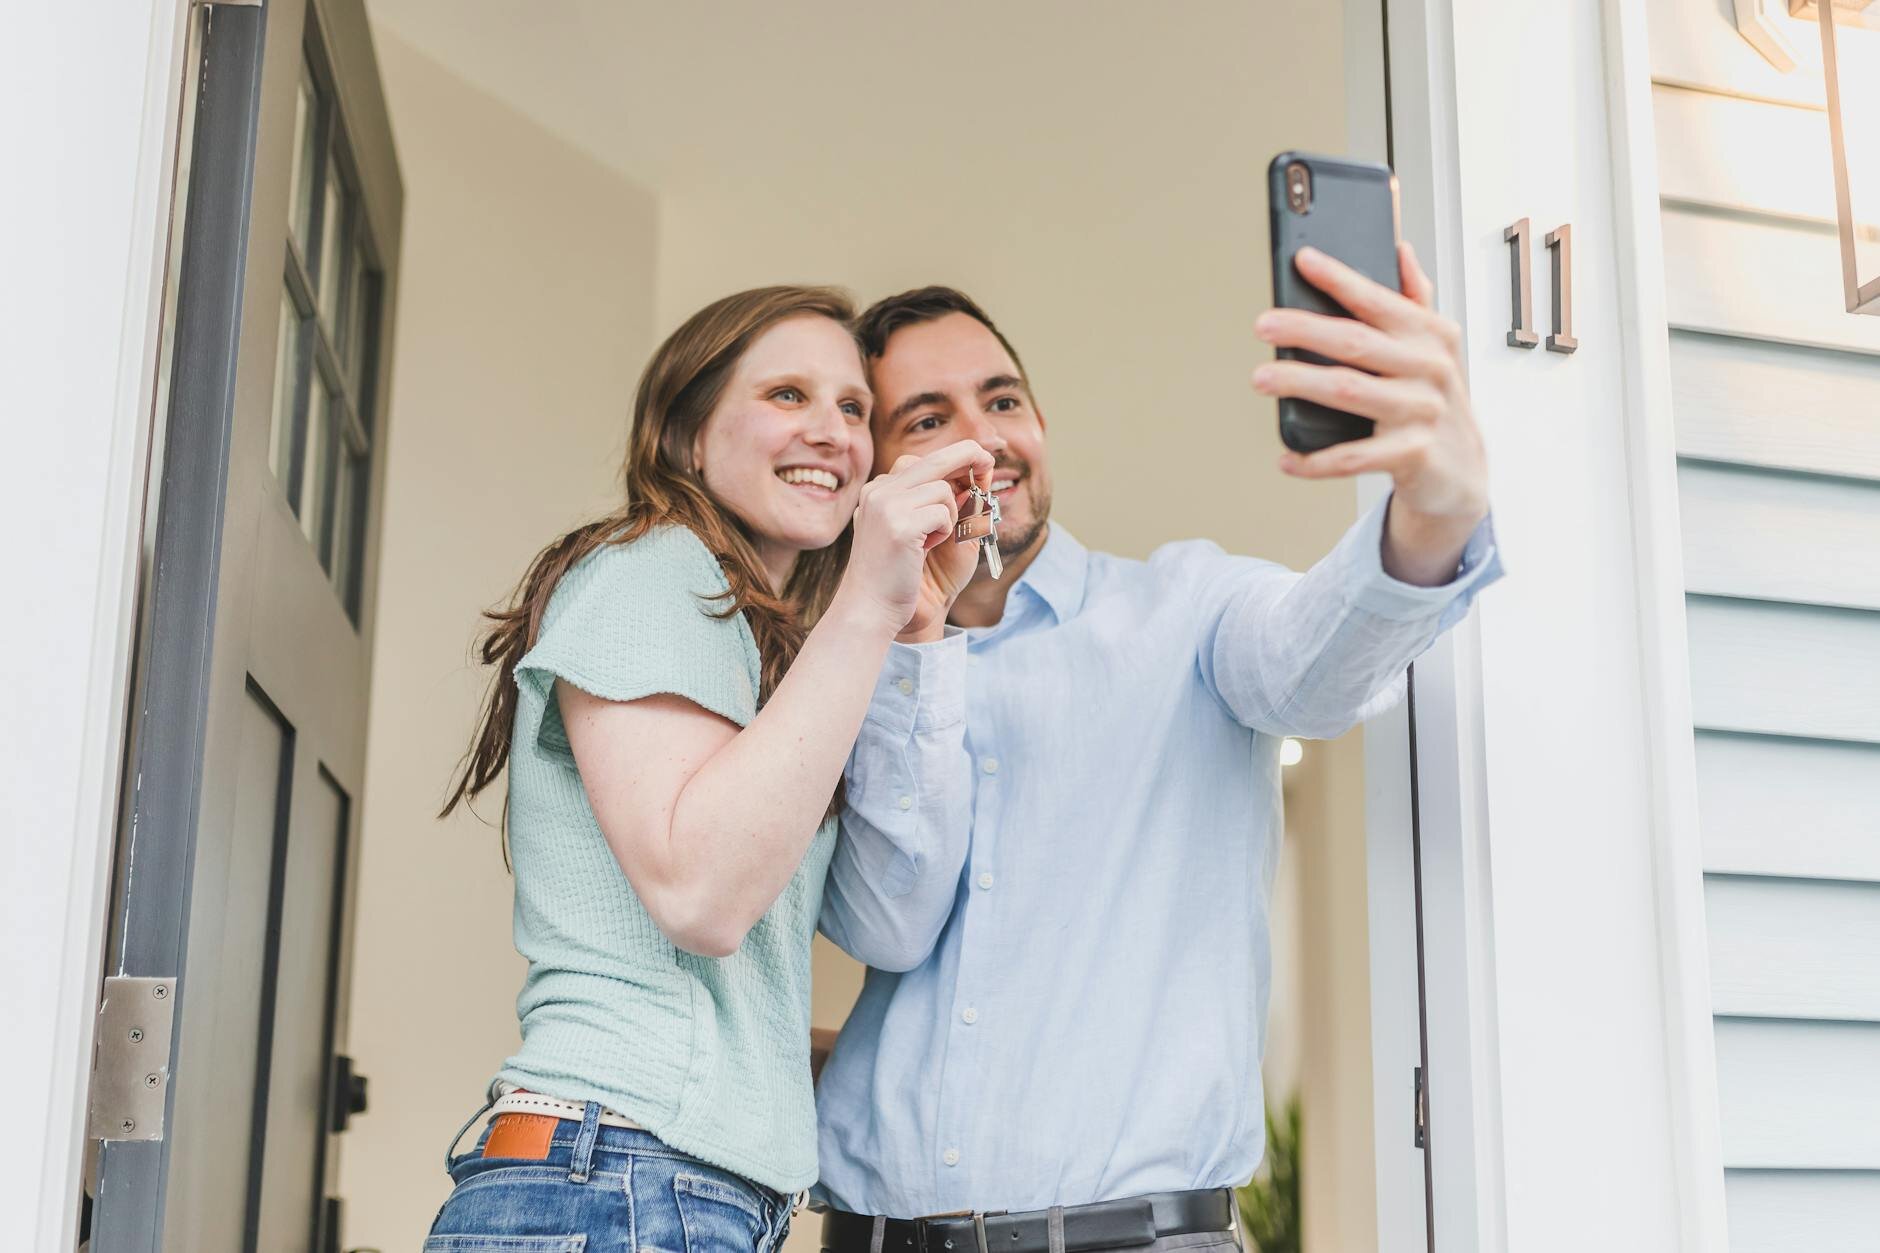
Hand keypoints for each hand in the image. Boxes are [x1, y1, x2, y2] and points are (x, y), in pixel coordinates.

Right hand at [830, 440, 993, 636]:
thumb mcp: (922, 533)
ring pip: (942, 489)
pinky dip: (946, 532)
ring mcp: (886, 505)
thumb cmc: (900, 576)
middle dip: (969, 454)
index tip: (979, 462)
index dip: (954, 460)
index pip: (922, 461)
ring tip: (930, 542)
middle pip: (935, 458)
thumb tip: (976, 481)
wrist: (874, 609)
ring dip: (950, 517)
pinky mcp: (898, 524)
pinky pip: (942, 513)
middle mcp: (879, 491)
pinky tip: (925, 550)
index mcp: (879, 491)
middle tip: (989, 460)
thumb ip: (942, 506)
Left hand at [1252, 242, 1488, 582]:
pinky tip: (1287, 457)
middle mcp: (1429, 368)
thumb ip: (1415, 300)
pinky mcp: (1411, 454)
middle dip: (1305, 329)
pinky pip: (1353, 457)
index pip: (1377, 299)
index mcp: (1430, 334)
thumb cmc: (1437, 399)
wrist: (1462, 469)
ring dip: (1300, 382)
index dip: (1339, 278)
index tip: (1302, 260)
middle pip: (1355, 342)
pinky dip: (1316, 459)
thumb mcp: (1435, 347)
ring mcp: (1421, 412)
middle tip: (1263, 323)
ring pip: (1349, 391)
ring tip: (1262, 377)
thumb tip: (1400, 249)